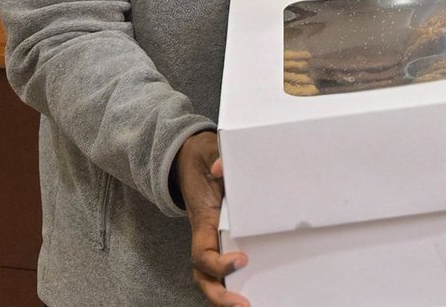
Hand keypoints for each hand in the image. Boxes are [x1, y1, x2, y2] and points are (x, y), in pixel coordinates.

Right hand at [177, 130, 250, 306]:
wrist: (190, 159)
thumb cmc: (202, 160)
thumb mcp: (208, 154)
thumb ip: (215, 158)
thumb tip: (220, 168)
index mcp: (202, 221)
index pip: (202, 253)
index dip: (219, 263)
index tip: (243, 258)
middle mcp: (204, 236)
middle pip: (204, 277)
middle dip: (220, 296)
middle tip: (244, 305)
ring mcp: (212, 239)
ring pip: (211, 278)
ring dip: (225, 296)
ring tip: (250, 305)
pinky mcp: (221, 237)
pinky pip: (223, 266)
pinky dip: (232, 282)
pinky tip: (255, 290)